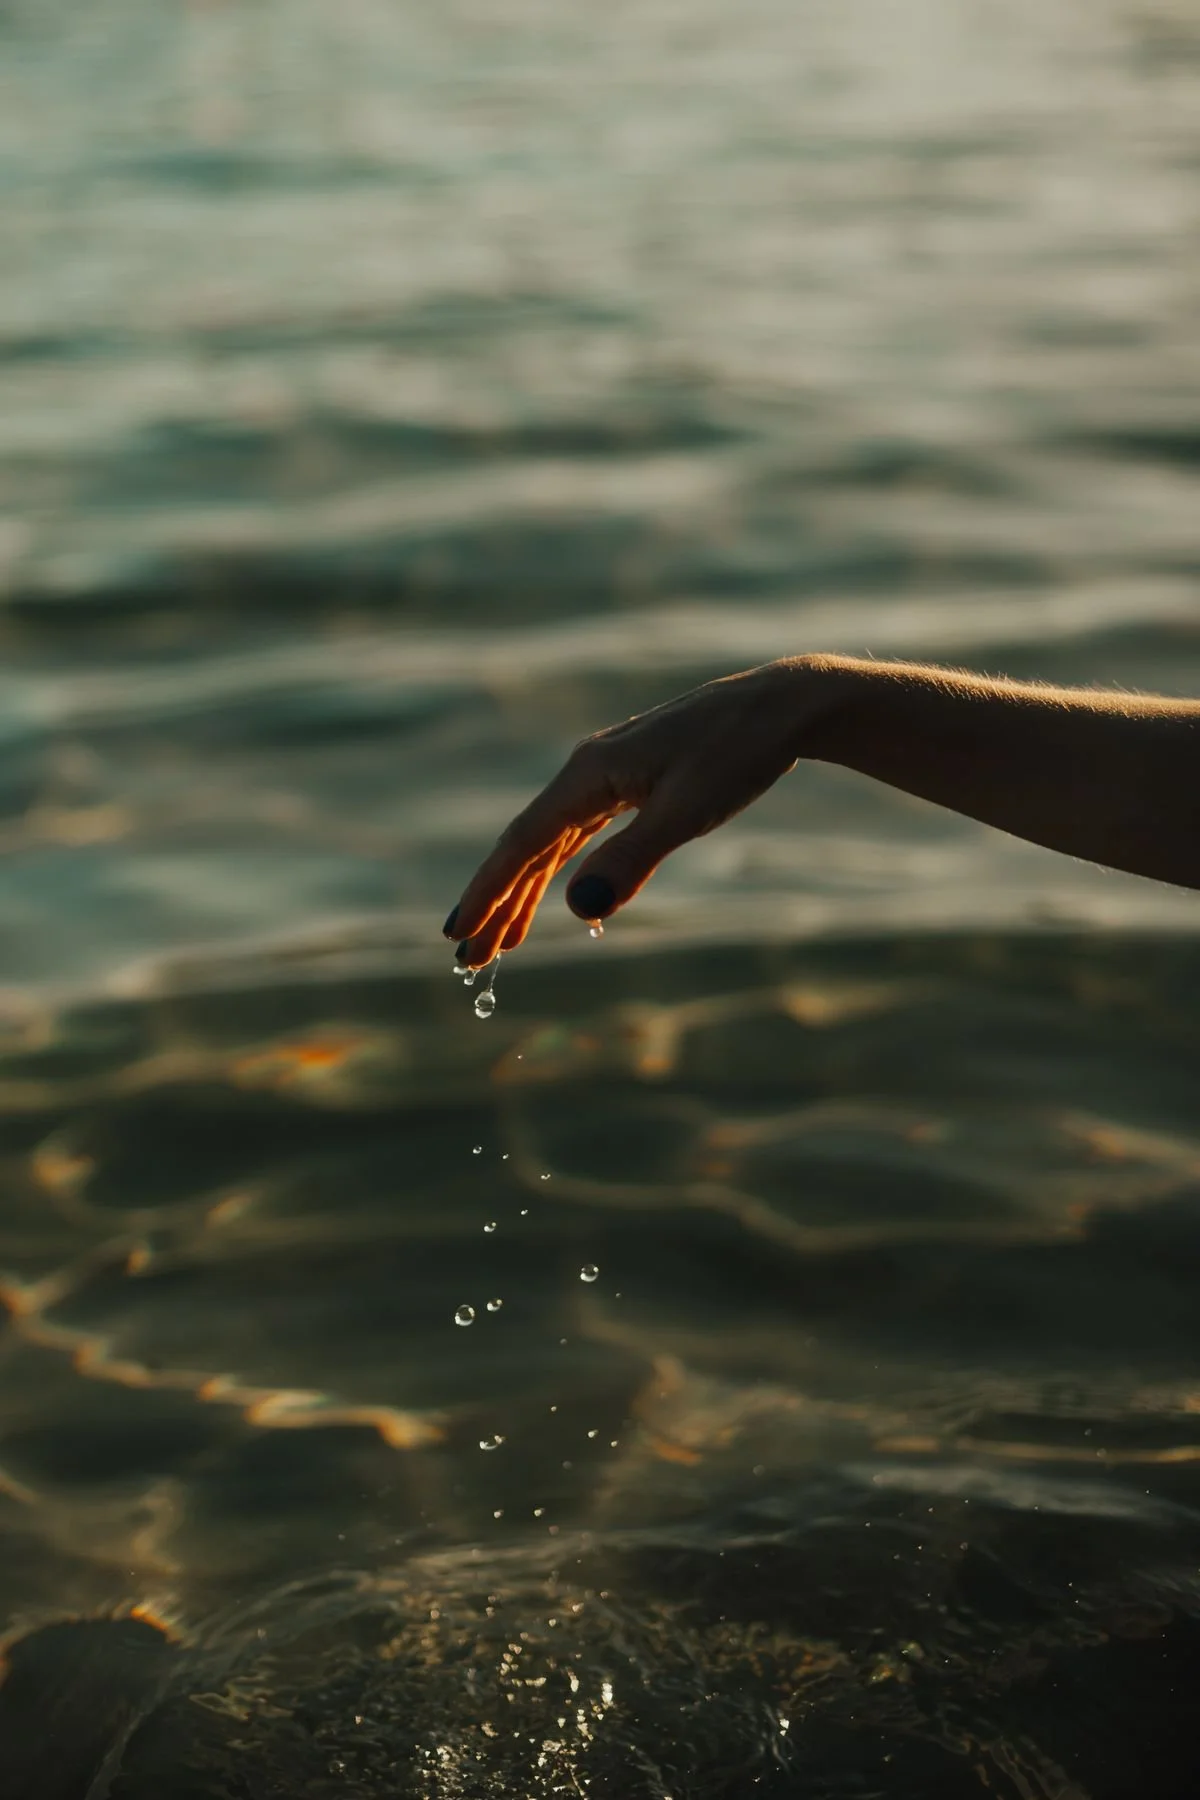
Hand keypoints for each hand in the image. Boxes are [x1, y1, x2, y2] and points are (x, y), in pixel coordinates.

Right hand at [443, 657, 830, 966]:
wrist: (780, 706)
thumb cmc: (737, 753)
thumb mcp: (687, 812)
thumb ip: (632, 859)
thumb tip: (580, 909)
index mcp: (589, 774)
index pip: (523, 843)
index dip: (488, 890)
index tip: (459, 932)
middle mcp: (587, 772)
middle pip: (527, 847)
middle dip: (497, 903)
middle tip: (468, 958)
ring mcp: (608, 776)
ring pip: (551, 843)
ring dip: (523, 892)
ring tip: (500, 942)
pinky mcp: (631, 783)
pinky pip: (579, 834)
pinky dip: (560, 870)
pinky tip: (557, 899)